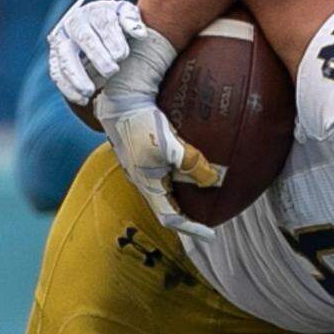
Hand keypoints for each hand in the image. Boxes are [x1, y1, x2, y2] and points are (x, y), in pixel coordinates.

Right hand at [48, 0, 146, 106]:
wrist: (95, 32)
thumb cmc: (116, 27)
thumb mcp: (125, 17)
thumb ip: (131, 20)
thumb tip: (140, 33)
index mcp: (94, 12)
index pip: (102, 21)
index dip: (112, 38)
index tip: (123, 55)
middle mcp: (74, 23)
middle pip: (82, 37)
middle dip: (97, 55)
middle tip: (112, 71)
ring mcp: (62, 41)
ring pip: (65, 56)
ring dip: (77, 75)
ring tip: (90, 91)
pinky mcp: (56, 59)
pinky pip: (57, 73)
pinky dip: (68, 88)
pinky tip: (82, 100)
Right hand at [90, 27, 223, 240]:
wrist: (120, 98)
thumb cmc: (142, 123)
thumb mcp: (171, 146)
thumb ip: (193, 164)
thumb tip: (213, 180)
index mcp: (148, 185)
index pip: (171, 219)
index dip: (191, 229)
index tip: (211, 234)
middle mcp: (143, 180)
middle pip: (168, 206)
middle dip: (188, 214)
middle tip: (208, 216)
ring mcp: (142, 166)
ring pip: (166, 188)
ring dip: (184, 194)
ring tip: (204, 193)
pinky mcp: (143, 152)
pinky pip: (166, 169)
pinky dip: (182, 173)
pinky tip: (196, 163)